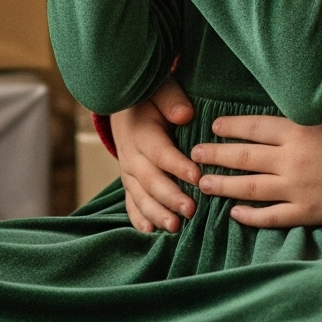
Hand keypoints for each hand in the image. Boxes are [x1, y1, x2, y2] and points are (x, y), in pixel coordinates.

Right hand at [113, 77, 198, 234]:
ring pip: (140, 195)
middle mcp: (131, 155)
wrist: (124, 107)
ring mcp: (128, 171)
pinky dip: (138, 217)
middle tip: (191, 210)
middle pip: (150, 180)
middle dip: (170, 197)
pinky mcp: (129, 181)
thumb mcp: (161, 90)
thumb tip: (185, 115)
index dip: (177, 165)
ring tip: (174, 227)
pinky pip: (130, 202)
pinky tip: (150, 231)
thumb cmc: (151, 98)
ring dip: (156, 212)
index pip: (160, 152)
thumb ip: (172, 100)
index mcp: (142, 133)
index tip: (197, 176)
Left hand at [193, 107, 321, 228]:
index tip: (214, 126)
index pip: (252, 127)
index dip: (230, 126)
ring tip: (204, 183)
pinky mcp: (306, 212)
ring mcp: (297, 189)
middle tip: (195, 154)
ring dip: (223, 185)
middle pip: (243, 157)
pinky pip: (270, 216)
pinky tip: (235, 213)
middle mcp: (291, 159)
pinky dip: (250, 216)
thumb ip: (310, 105)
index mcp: (299, 130)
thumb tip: (290, 95)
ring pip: (249, 188)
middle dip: (215, 155)